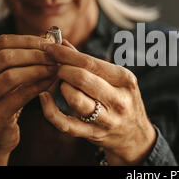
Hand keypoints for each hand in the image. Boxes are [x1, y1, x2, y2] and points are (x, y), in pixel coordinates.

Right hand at [0, 35, 56, 164]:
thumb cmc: (5, 100)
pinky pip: (20, 95)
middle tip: (56, 56)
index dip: (28, 40)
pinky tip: (52, 82)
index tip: (50, 43)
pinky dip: (39, 86)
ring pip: (11, 75)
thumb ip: (23, 57)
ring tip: (56, 68)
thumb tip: (49, 37)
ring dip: (38, 69)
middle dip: (35, 54)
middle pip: (5, 57)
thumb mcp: (8, 76)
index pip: (1, 42)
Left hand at [39, 41, 156, 164]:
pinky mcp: (93, 134)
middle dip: (62, 69)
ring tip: (61, 84)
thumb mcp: (116, 79)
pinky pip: (65, 123)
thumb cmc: (122, 99)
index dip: (66, 54)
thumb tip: (62, 43)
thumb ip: (89, 62)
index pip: (91, 63)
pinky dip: (49, 110)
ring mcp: (107, 119)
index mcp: (124, 79)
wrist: (135, 135)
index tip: (49, 46)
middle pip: (82, 78)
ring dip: (61, 88)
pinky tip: (44, 98)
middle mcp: (118, 99)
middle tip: (55, 66)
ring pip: (74, 99)